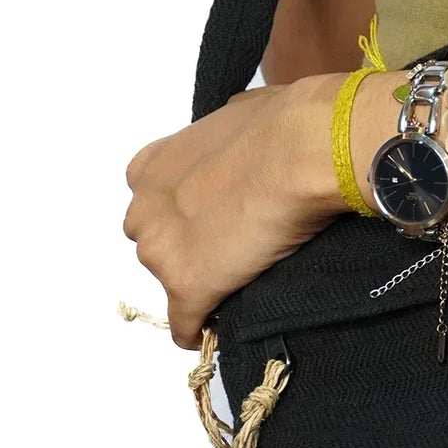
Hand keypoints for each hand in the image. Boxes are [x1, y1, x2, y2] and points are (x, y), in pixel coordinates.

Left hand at [122, 76, 343, 349]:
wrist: (302, 150)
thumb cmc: (279, 124)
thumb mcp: (236, 116)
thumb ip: (220, 140)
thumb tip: (237, 140)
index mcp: (150, 166)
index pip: (152, 202)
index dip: (182, 211)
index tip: (211, 217)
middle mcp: (144, 208)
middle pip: (154, 240)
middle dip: (182, 245)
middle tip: (226, 243)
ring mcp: (162, 251)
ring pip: (169, 279)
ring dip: (194, 281)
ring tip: (232, 281)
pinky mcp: (188, 288)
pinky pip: (184, 322)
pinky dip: (195, 328)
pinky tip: (208, 332)